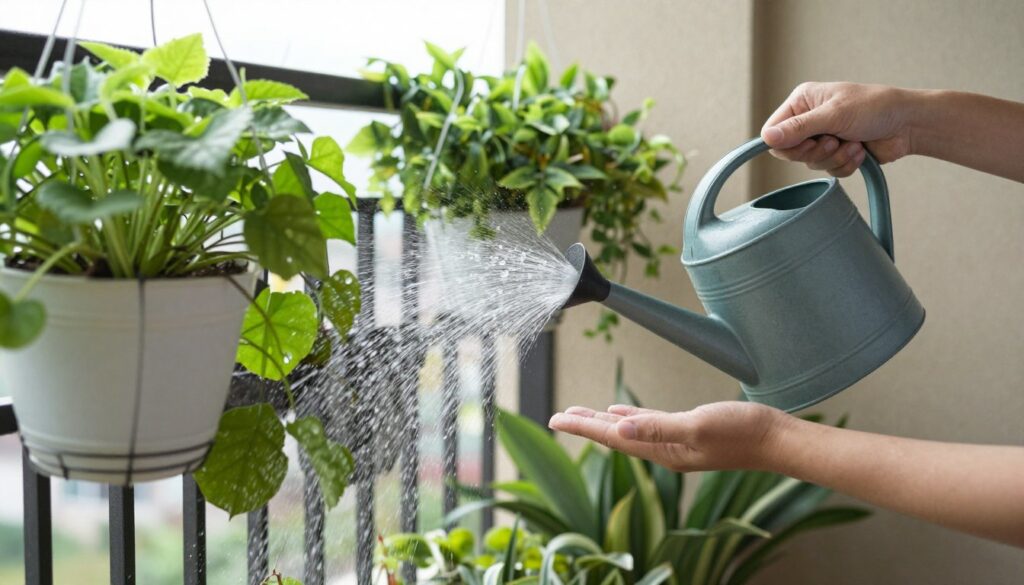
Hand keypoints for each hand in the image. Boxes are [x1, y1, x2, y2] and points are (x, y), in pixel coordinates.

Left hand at [548, 401, 788, 471]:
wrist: (776, 439)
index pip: (613, 437)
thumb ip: (659, 427)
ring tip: (580, 415)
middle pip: (615, 435)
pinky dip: (631, 417)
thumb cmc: (742, 432)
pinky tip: (621, 412)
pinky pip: (649, 424)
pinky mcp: (688, 431)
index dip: (582, 427)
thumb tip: (620, 425)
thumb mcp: (697, 425)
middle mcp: (664, 450)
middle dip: (585, 425)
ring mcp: (676, 442)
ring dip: (604, 422)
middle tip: (557, 416)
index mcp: (663, 450)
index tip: (555, 418)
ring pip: (629, 429)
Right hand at [761, 82, 915, 176]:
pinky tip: (860, 151)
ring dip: (835, 158)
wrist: (908, 123)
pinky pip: (829, 171)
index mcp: (802, 102)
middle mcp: (809, 120)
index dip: (786, 144)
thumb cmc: (875, 107)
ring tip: (853, 143)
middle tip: (834, 141)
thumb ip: (798, 128)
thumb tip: (766, 138)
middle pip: (790, 152)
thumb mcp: (833, 115)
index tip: (806, 143)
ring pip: (811, 163)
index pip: (774, 131)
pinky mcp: (837, 154)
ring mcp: (823, 138)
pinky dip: (845, 164)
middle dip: (816, 151)